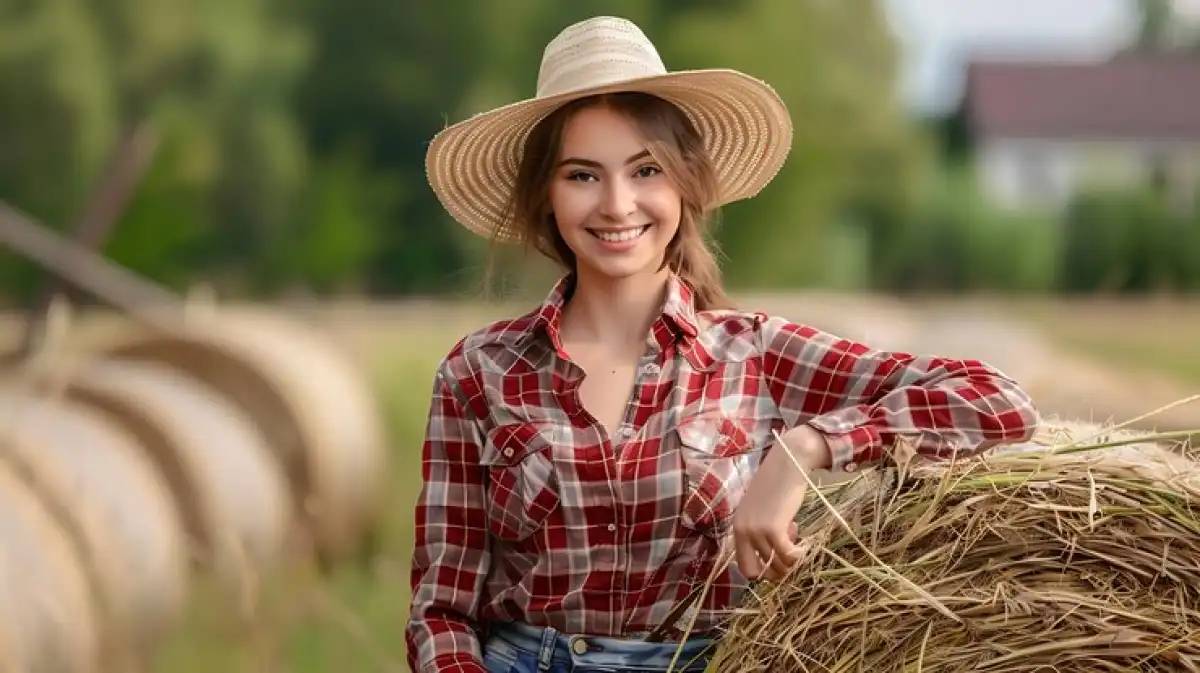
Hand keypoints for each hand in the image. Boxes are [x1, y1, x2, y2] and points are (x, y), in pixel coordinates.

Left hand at [732, 425, 829, 581]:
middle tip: (789, 555)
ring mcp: (756, 530)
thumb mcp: (762, 509)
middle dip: (776, 572)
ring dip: (790, 558)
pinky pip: (788, 556)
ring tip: (796, 535)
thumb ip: (761, 530)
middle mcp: (743, 531)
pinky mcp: (773, 528)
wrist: (788, 462)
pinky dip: (798, 556)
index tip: (777, 555)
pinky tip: (804, 545)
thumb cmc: (778, 484)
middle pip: (757, 572)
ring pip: (776, 565)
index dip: (763, 569)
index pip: (744, 567)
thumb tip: (773, 556)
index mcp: (737, 527)